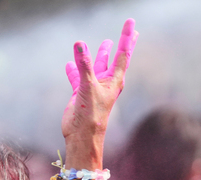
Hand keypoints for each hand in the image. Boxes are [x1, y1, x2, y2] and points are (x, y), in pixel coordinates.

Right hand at [61, 18, 137, 141]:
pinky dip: (74, 69)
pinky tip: (69, 63)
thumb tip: (80, 44)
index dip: (126, 37)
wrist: (82, 136)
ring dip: (99, 55)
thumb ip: (84, 66)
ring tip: (105, 43)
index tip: (131, 22)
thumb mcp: (87, 87)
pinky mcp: (81, 93)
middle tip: (131, 32)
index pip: (123, 53)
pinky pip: (78, 77)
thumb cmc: (91, 115)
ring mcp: (94, 87)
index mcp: (114, 80)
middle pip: (116, 58)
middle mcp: (106, 82)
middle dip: (122, 44)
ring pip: (97, 66)